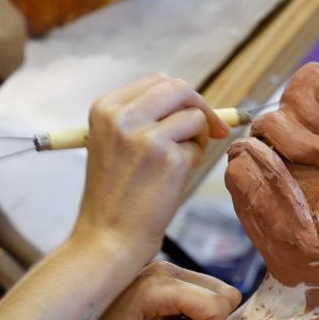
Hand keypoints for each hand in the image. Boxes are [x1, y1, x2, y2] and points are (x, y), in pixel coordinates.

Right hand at [71, 73, 229, 266]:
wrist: (108, 238)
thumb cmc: (115, 196)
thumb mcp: (114, 144)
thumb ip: (143, 117)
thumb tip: (192, 101)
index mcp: (104, 108)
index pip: (156, 81)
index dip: (181, 97)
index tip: (193, 114)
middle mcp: (122, 116)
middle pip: (178, 88)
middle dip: (200, 107)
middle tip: (213, 129)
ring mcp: (144, 135)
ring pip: (194, 115)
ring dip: (197, 138)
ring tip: (176, 165)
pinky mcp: (168, 156)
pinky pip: (198, 145)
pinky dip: (193, 161)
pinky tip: (171, 182)